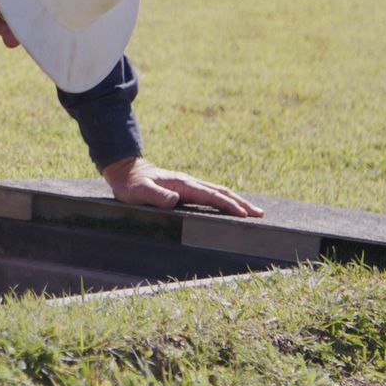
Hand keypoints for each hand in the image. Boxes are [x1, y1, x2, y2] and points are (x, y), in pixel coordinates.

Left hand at [100, 156, 263, 217]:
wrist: (126, 171)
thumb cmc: (131, 185)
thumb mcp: (139, 192)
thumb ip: (156, 196)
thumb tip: (175, 200)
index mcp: (183, 185)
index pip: (211, 196)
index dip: (228, 205)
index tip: (244, 215)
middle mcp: (189, 183)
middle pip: (221, 192)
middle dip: (241, 203)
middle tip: (259, 214)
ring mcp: (188, 184)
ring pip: (218, 191)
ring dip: (236, 201)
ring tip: (252, 211)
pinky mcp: (185, 188)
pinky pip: (210, 193)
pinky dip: (224, 199)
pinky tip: (229, 206)